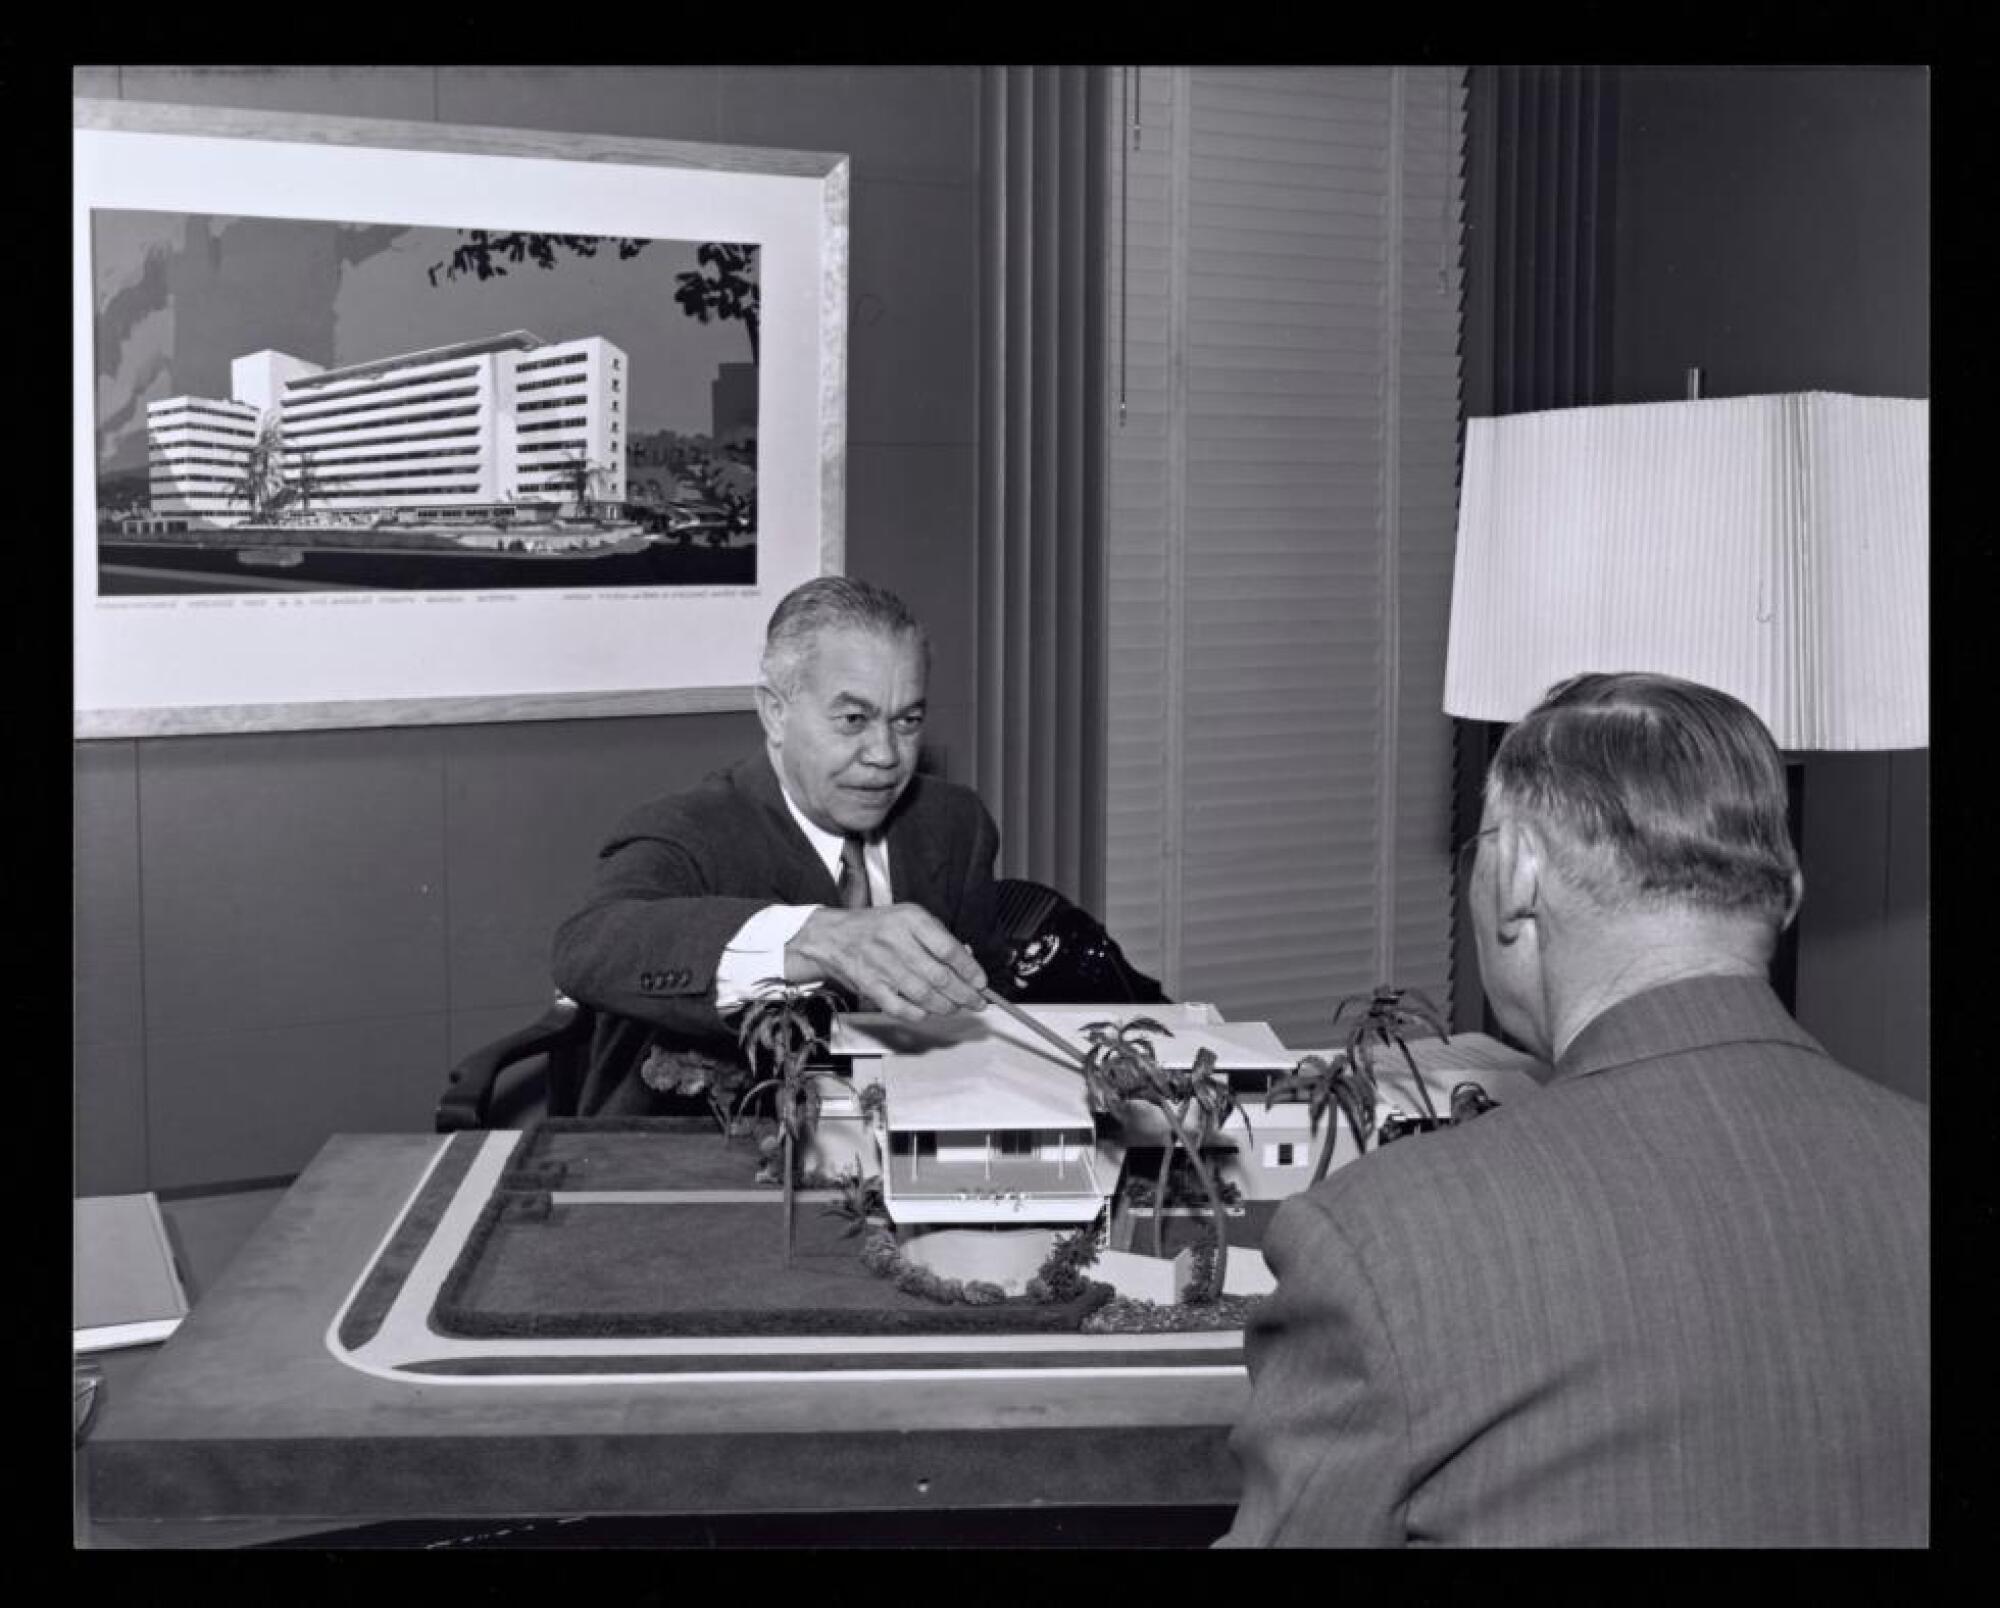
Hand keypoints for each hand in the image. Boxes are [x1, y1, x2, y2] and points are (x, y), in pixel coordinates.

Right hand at [785, 903, 988, 1020]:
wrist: (833, 936)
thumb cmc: (876, 927)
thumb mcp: (910, 917)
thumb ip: (938, 937)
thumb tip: (967, 961)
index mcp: (910, 920)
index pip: (948, 949)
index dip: (969, 970)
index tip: (981, 982)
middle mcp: (896, 942)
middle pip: (939, 976)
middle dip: (964, 994)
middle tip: (976, 1002)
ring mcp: (882, 966)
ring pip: (924, 995)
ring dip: (946, 1006)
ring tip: (956, 1007)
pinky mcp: (870, 986)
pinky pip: (901, 1008)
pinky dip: (920, 1014)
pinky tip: (929, 1012)